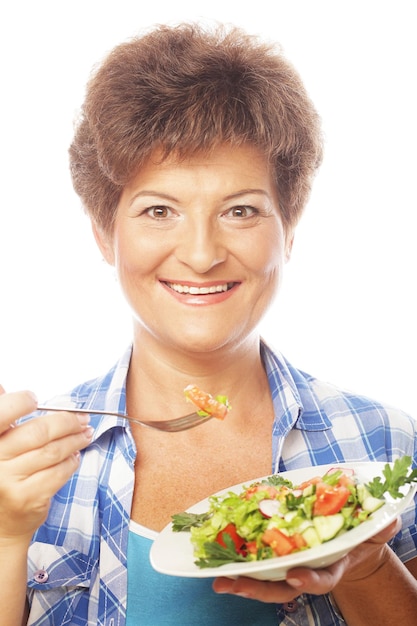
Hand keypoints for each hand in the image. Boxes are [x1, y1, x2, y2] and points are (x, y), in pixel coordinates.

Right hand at [0, 386, 92, 541]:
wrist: (0, 525)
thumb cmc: (3, 476)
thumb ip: (4, 420)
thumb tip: (2, 387)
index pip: (2, 413)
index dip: (20, 402)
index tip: (35, 400)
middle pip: (38, 432)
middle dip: (66, 422)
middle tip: (82, 419)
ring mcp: (9, 481)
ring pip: (53, 452)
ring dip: (75, 440)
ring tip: (85, 434)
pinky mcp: (28, 497)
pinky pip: (59, 472)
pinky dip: (71, 461)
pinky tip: (75, 456)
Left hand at [212, 518, 400, 602]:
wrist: (344, 538)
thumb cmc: (356, 536)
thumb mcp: (371, 532)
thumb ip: (379, 528)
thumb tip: (389, 521)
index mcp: (330, 567)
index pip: (320, 579)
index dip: (308, 580)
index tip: (296, 576)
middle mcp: (305, 569)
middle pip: (280, 586)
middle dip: (256, 589)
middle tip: (232, 584)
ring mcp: (287, 563)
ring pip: (262, 578)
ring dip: (239, 579)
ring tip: (216, 578)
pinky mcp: (274, 551)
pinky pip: (254, 558)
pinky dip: (237, 558)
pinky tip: (217, 556)